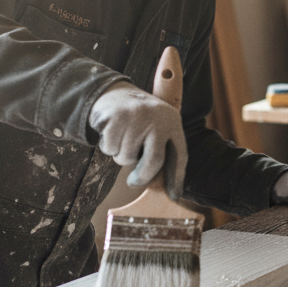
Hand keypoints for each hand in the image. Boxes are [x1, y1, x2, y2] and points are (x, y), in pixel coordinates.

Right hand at [88, 82, 186, 197]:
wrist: (113, 92)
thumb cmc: (137, 119)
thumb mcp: (156, 126)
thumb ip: (160, 147)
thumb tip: (166, 186)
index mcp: (173, 122)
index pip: (180, 156)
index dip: (177, 178)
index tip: (174, 195)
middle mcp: (158, 118)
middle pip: (154, 161)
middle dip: (142, 177)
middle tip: (134, 182)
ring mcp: (137, 117)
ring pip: (127, 158)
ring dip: (121, 155)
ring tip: (123, 138)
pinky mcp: (116, 118)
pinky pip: (110, 149)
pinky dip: (108, 147)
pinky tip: (111, 132)